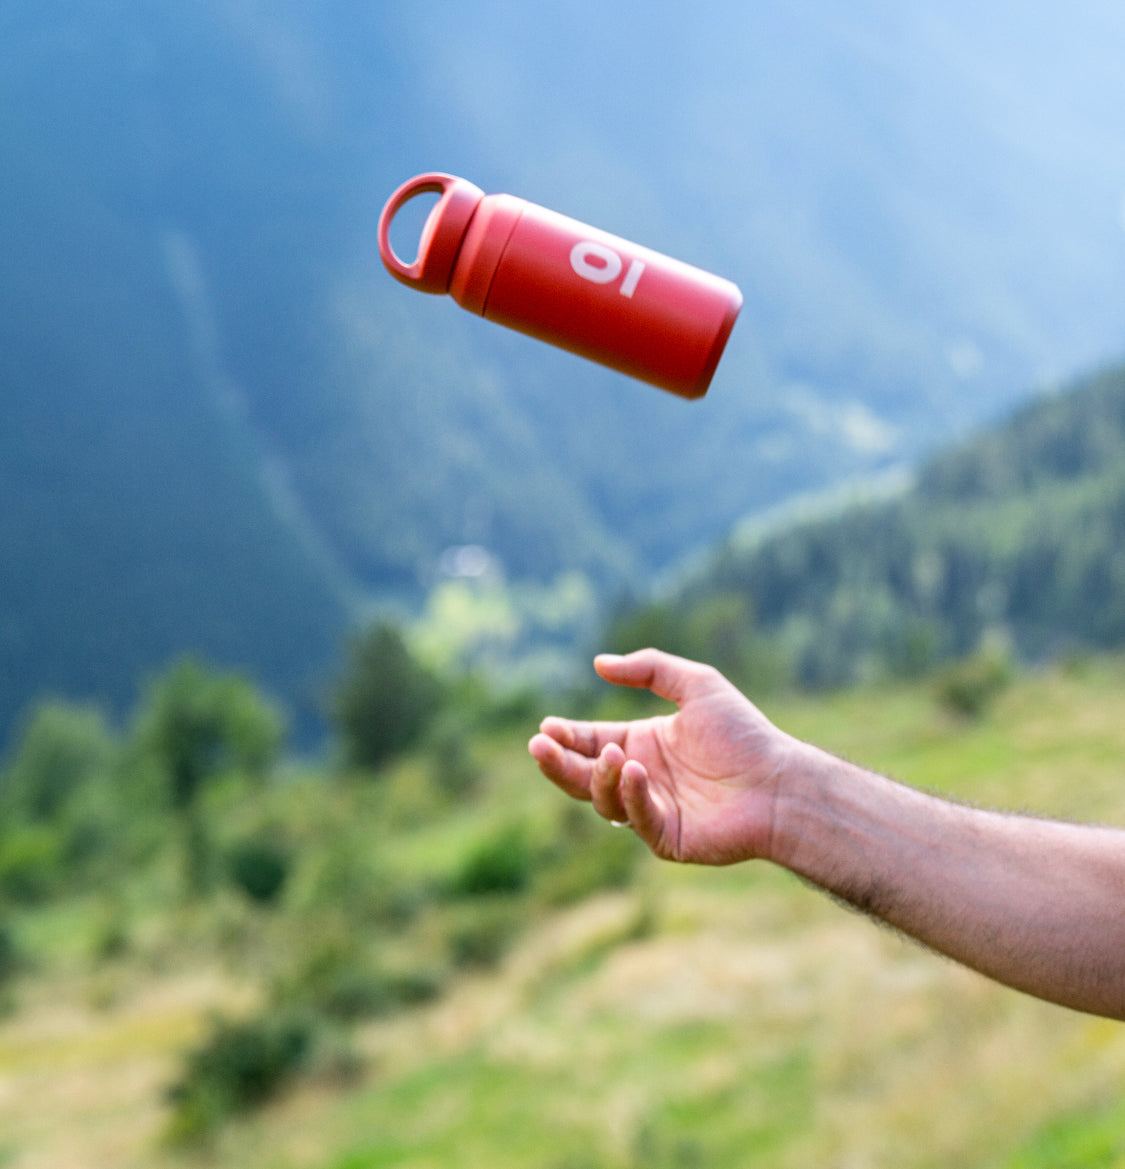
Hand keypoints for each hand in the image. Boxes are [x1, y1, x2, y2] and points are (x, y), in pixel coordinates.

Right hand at [528, 649, 801, 864]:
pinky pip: (636, 820)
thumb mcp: (697, 684)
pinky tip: (631, 771)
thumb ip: (649, 669)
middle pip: (583, 776)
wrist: (782, 781)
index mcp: (642, 745)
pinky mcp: (666, 838)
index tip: (546, 727)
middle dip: (557, 763)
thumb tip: (598, 663)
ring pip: (603, 800)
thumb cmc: (744, 734)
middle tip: (539, 746)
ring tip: (611, 754)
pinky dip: (629, 797)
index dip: (565, 737)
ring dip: (597, 777)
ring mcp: (651, 811)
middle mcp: (640, 779)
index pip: (590, 741)